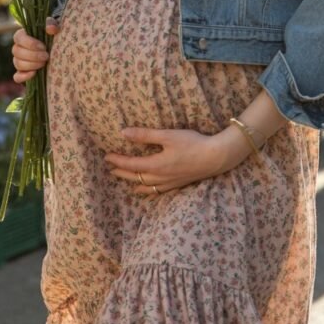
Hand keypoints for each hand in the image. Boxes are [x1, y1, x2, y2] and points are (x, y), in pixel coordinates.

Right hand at [11, 19, 59, 83]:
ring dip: (31, 65)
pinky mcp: (22, 73)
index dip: (29, 43)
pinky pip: (17, 77)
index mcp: (22, 36)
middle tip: (46, 56)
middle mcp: (18, 48)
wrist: (56, 48)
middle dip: (33, 55)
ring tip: (44, 64)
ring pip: (18, 64)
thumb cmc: (52, 35)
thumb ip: (52, 24)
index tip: (43, 46)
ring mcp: (18, 61)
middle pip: (17, 52)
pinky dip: (24, 76)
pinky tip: (34, 73)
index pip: (18, 38)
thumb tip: (51, 28)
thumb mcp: (53, 27)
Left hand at [104, 125, 250, 197]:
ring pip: (147, 186)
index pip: (131, 164)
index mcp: (156, 165)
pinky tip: (150, 188)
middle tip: (111, 169)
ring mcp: (170, 182)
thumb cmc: (192, 143)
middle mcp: (161, 177)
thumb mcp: (167, 135)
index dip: (118, 161)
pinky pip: (158, 191)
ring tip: (127, 182)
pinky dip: (149, 190)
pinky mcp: (179, 184)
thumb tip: (123, 133)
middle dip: (122, 173)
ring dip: (134, 183)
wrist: (215, 157)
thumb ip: (145, 135)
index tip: (107, 157)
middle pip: (136, 177)